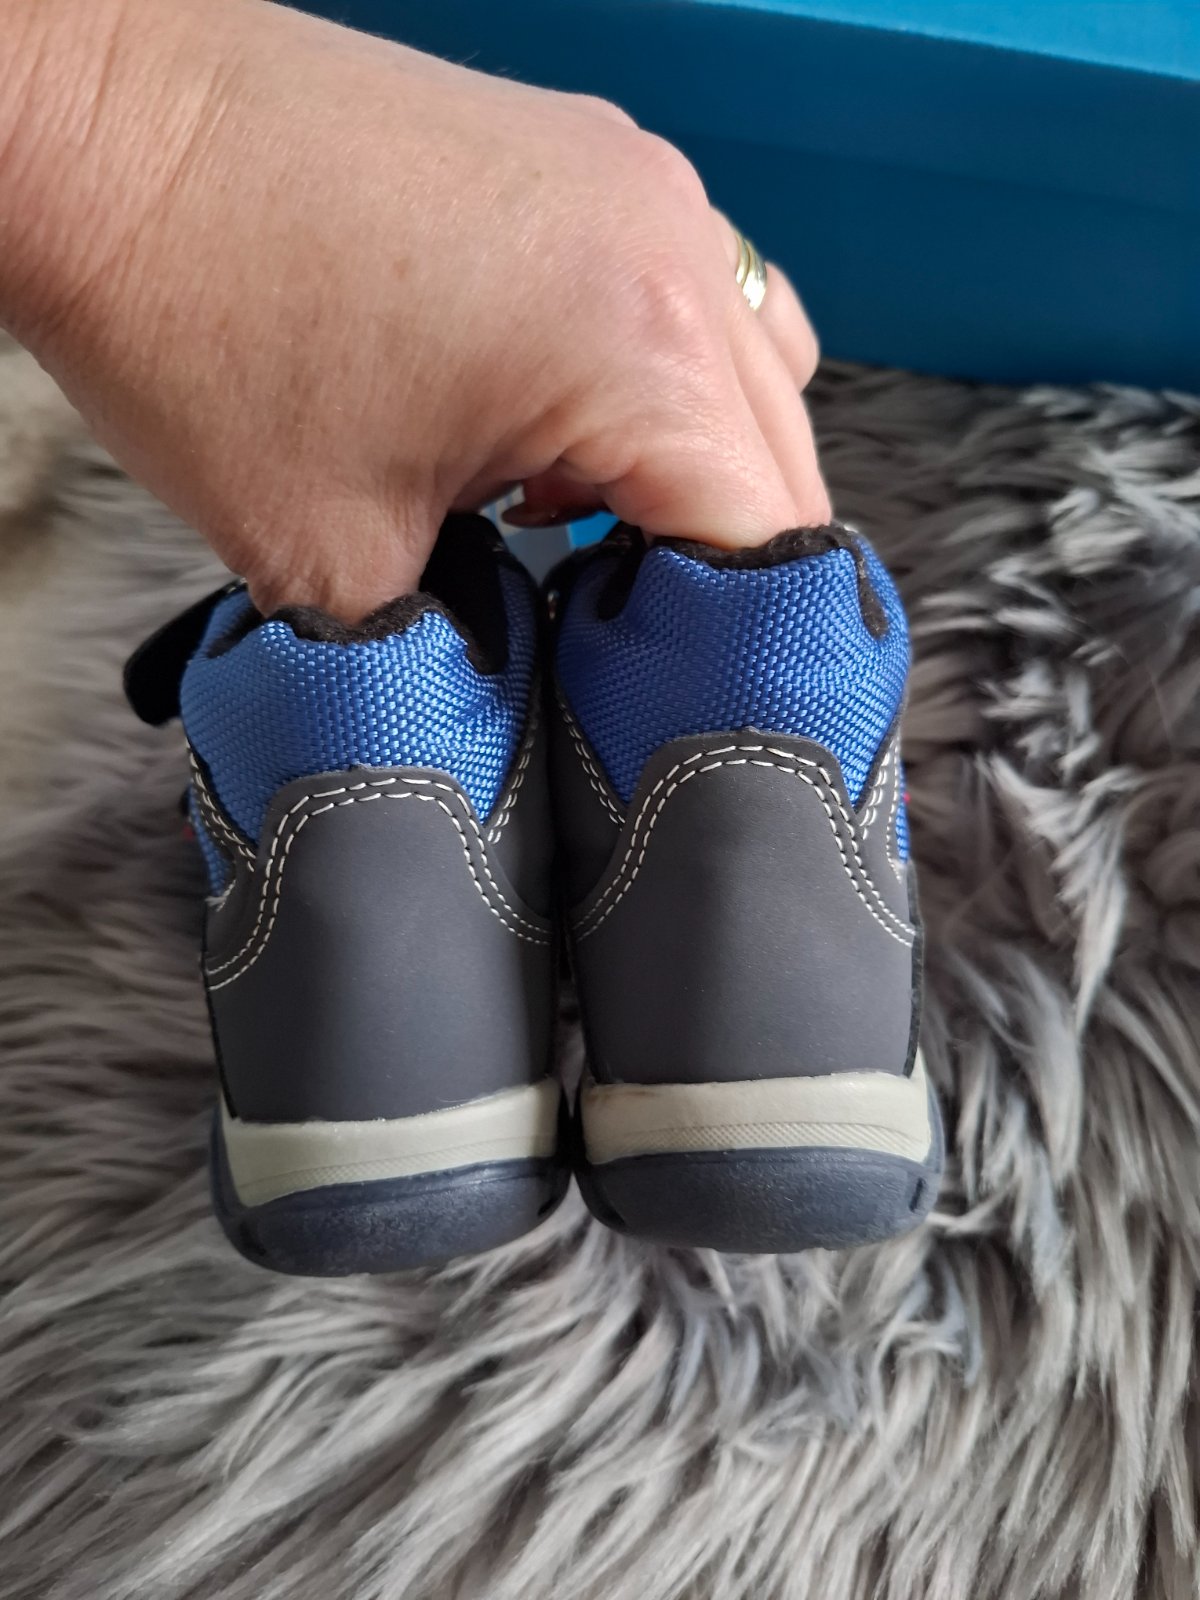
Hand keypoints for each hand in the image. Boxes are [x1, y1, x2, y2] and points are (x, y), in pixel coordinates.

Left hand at [1, 0, 828, 619]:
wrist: (107, 128)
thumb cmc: (191, 303)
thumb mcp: (334, 559)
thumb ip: (462, 651)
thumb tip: (508, 694)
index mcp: (639, 345)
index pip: (765, 539)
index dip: (725, 649)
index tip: (663, 701)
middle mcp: (670, 246)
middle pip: (778, 458)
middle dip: (708, 564)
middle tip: (620, 636)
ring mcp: (635, 185)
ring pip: (749, 374)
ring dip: (692, 467)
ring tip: (581, 517)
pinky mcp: (587, 161)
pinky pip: (688, 297)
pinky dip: (655, 380)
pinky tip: (559, 419)